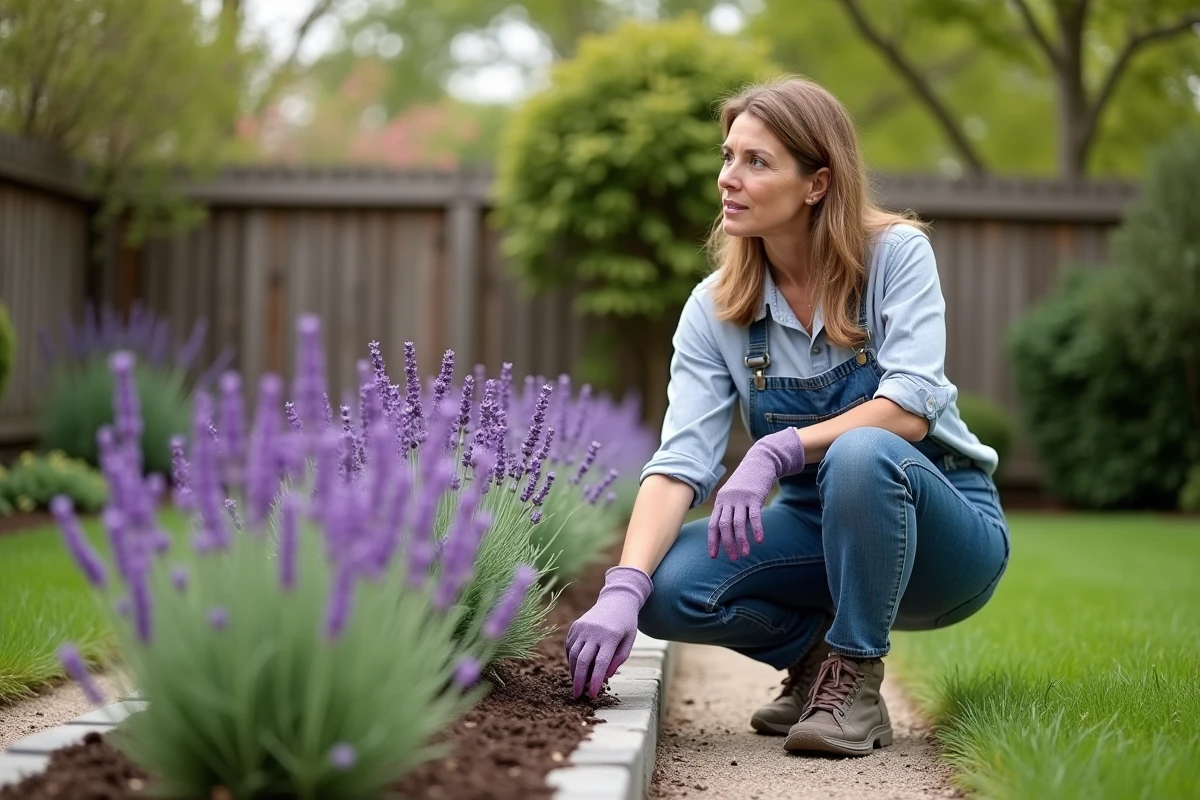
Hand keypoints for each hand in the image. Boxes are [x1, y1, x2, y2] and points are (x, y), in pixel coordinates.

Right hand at [566, 566, 652, 698]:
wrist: (617, 599)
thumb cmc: (626, 623)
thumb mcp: (629, 641)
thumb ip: (619, 659)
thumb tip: (605, 676)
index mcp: (611, 636)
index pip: (601, 663)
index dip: (595, 681)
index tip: (592, 695)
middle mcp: (594, 631)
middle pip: (583, 660)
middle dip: (579, 681)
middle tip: (578, 696)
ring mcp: (583, 628)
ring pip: (574, 654)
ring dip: (574, 672)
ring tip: (577, 684)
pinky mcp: (576, 626)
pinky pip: (570, 646)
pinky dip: (571, 659)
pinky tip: (575, 668)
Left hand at [708, 428, 805, 560]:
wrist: (760, 461)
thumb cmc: (747, 482)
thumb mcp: (734, 494)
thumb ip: (731, 511)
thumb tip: (730, 533)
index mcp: (721, 501)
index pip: (713, 524)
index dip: (713, 541)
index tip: (714, 556)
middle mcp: (728, 500)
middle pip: (724, 526)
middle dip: (728, 544)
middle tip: (733, 558)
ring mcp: (741, 498)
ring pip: (738, 523)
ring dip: (741, 540)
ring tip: (745, 554)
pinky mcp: (755, 496)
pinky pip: (755, 516)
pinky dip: (757, 529)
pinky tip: (760, 541)